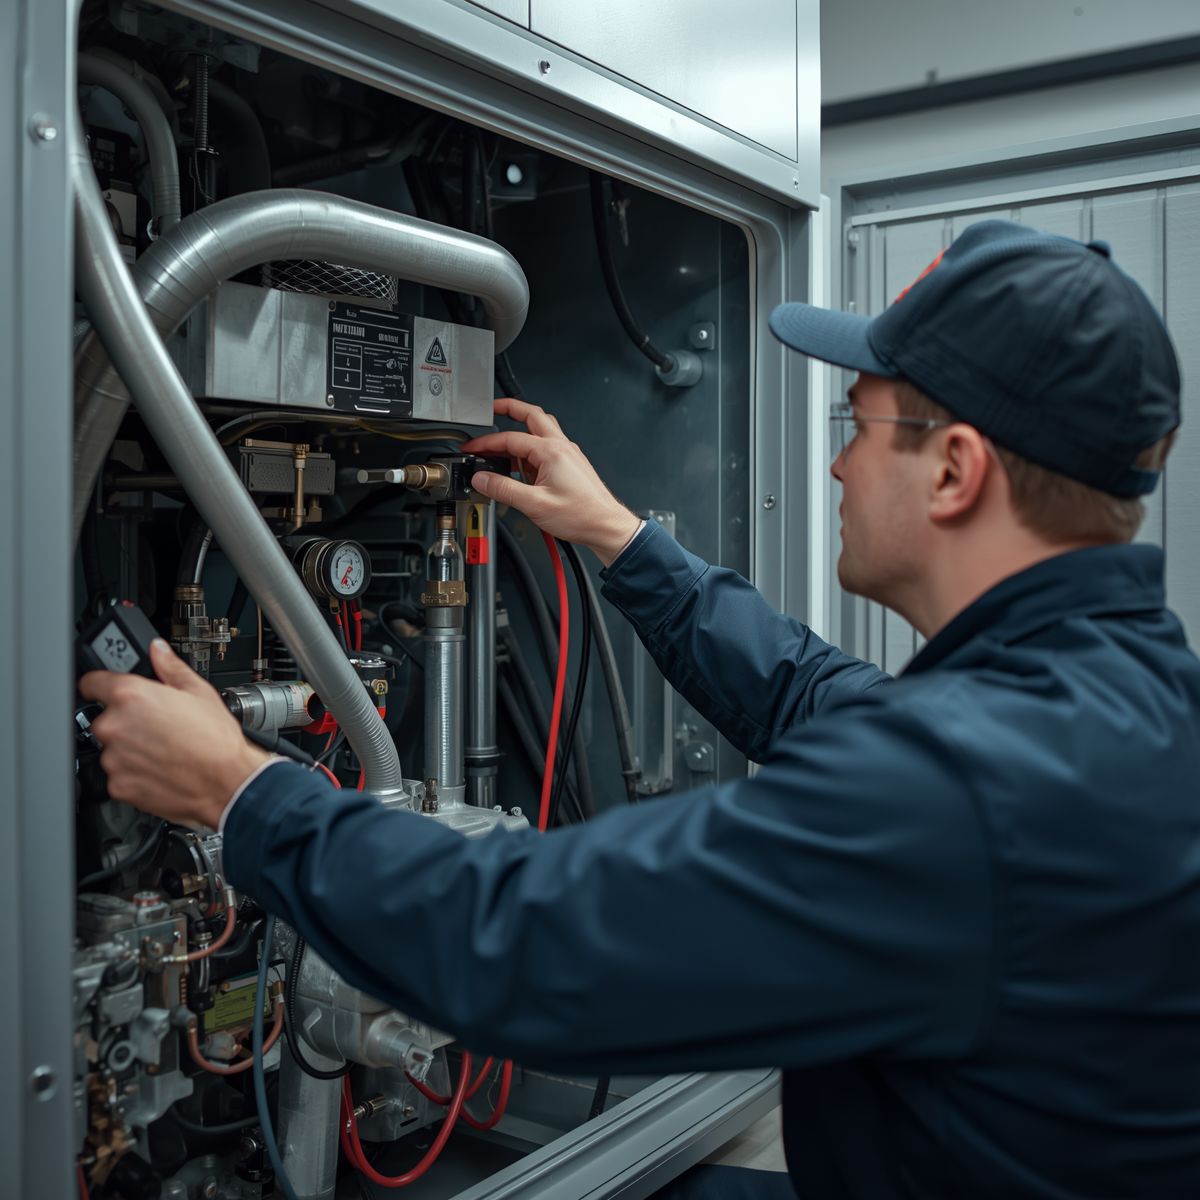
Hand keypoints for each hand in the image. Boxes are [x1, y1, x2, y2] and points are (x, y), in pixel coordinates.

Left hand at [79, 640, 270, 829]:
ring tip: (163, 750)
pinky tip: (160, 767)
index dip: (101, 684)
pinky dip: (134, 772)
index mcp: (130, 696)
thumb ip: (170, 667)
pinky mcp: (117, 785)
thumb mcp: (199, 692)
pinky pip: (119, 774)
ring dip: (130, 748)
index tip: (106, 690)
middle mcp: (114, 725)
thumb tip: (158, 650)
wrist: (226, 781)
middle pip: (105, 718)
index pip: (91, 682)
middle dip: (126, 721)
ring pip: (113, 748)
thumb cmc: (216, 739)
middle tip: (156, 727)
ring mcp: (113, 758)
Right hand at [462, 398, 641, 565]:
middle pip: (531, 415)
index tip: (471, 449)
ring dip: (520, 429)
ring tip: (501, 438)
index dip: (486, 443)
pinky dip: (529, 449)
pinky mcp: (569, 464)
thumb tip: (482, 479)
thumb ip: (503, 489)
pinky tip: (518, 464)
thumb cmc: (581, 515)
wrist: (605, 525)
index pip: (510, 438)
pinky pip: (545, 447)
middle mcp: (561, 447)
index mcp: (551, 451)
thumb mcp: (534, 504)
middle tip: (491, 408)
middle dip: (509, 408)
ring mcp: (567, 454)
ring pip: (540, 429)